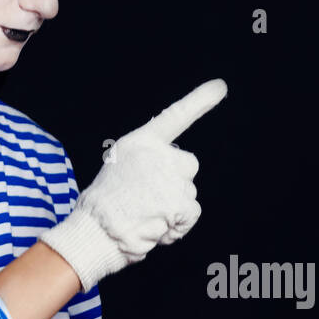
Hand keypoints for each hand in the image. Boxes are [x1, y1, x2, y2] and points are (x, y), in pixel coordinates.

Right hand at [37, 79, 227, 291]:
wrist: (97, 231)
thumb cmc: (103, 205)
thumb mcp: (120, 167)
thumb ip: (146, 160)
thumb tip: (165, 172)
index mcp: (141, 142)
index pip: (176, 116)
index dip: (200, 100)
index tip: (220, 87)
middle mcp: (160, 155)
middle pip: (188, 166)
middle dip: (176, 183)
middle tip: (149, 200)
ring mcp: (173, 178)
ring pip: (188, 193)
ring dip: (174, 208)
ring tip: (145, 215)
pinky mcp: (182, 202)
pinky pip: (191, 214)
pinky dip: (178, 225)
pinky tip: (156, 226)